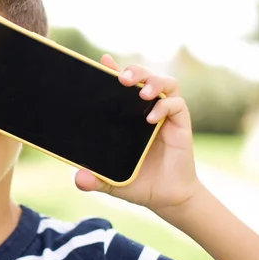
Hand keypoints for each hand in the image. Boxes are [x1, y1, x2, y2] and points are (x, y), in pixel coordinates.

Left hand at [74, 54, 202, 217]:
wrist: (165, 198)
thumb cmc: (138, 182)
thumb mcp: (111, 181)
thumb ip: (95, 180)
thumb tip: (79, 179)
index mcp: (127, 116)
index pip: (120, 87)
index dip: (113, 70)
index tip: (103, 61)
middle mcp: (146, 110)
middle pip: (143, 77)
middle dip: (134, 70)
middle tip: (123, 77)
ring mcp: (164, 115)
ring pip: (164, 83)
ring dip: (153, 82)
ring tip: (142, 92)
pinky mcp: (180, 123)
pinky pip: (176, 104)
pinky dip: (164, 106)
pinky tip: (151, 118)